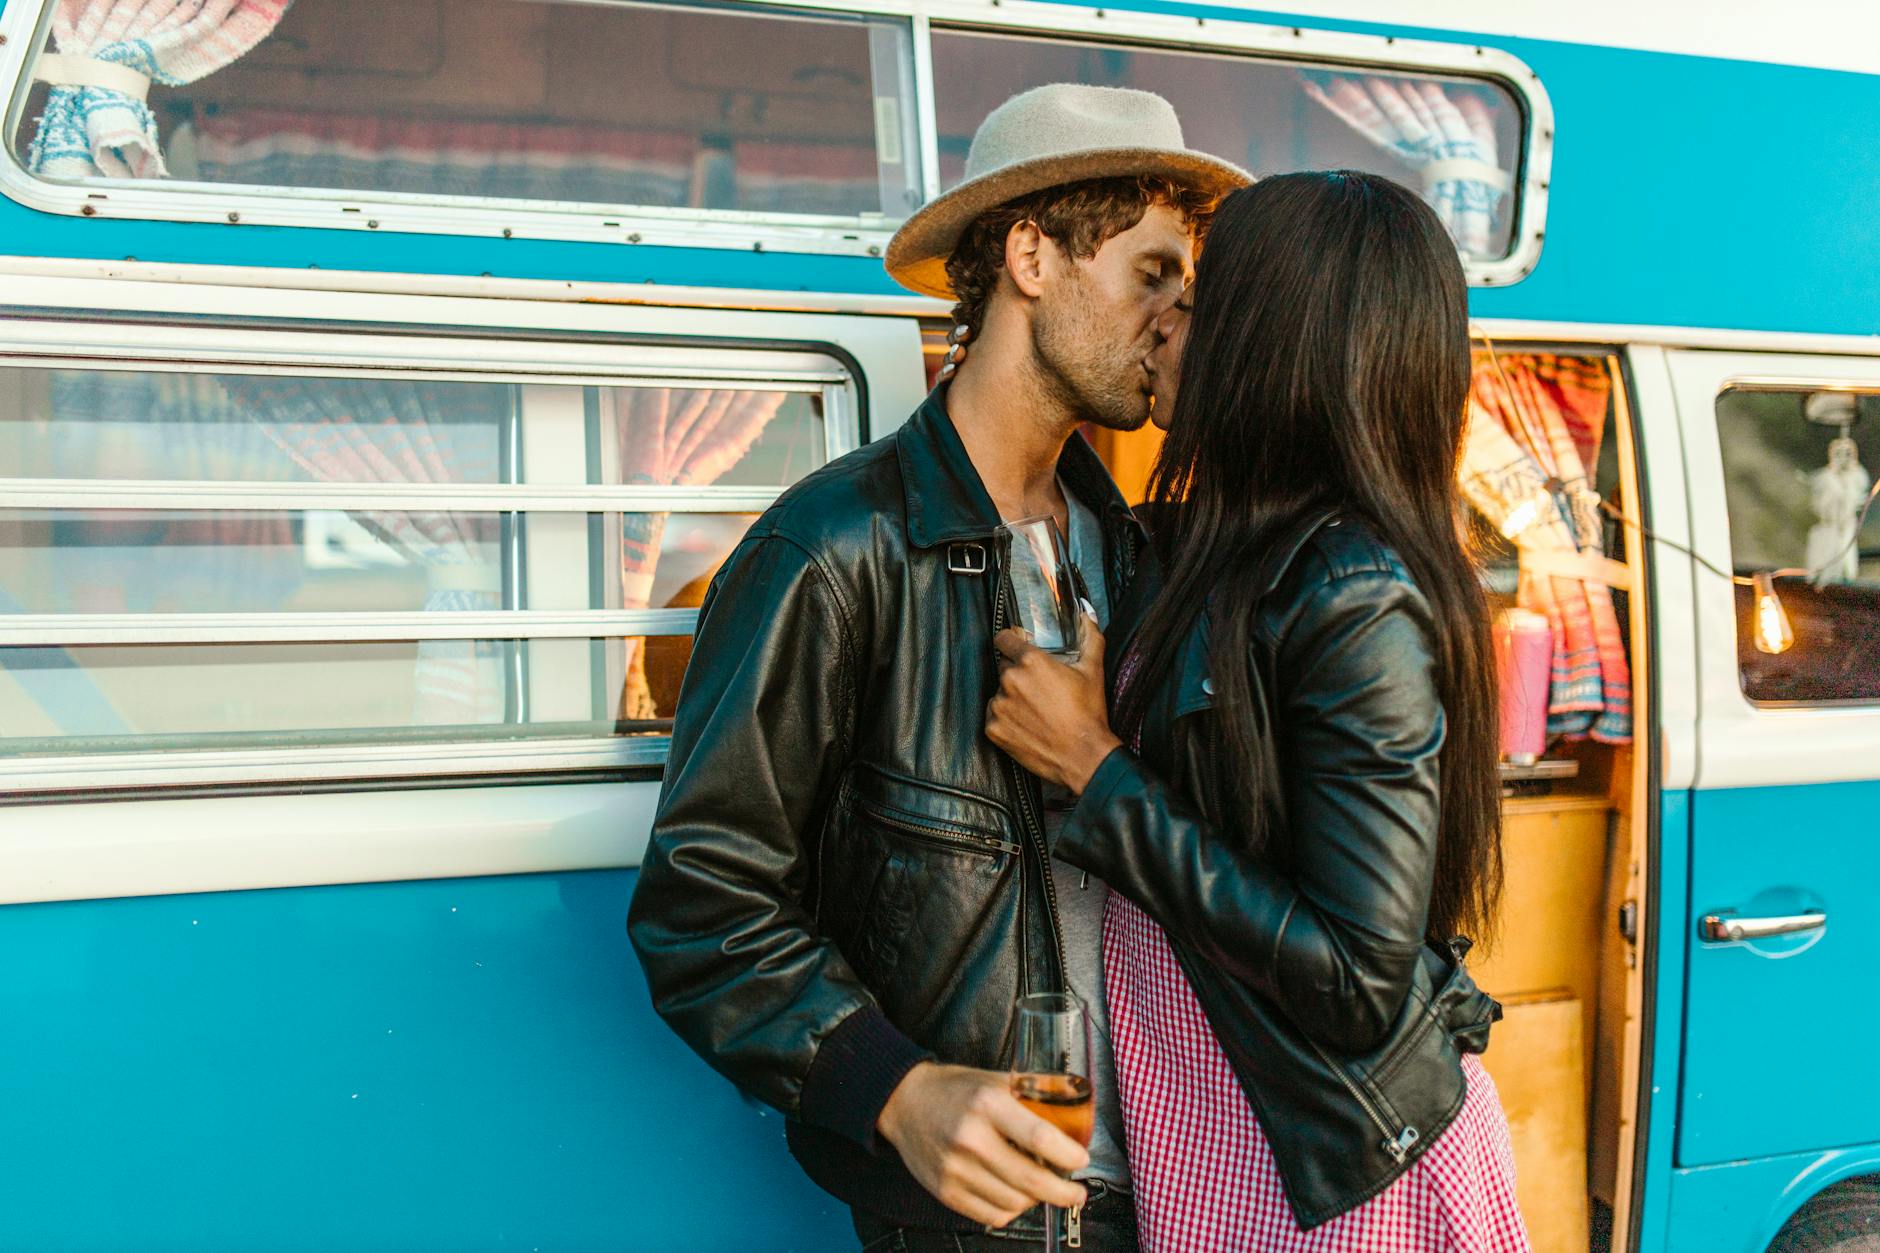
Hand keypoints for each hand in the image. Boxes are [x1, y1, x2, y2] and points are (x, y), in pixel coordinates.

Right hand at [876, 1062, 1088, 1225]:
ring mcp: (955, 1169)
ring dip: (1035, 1199)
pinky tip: (1013, 1194)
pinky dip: (1011, 1209)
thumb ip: (1035, 1092)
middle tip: (1076, 1193)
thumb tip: (1076, 1102)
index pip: (1039, 1137)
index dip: (1067, 1155)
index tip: (1080, 1160)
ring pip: (1014, 1202)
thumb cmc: (954, 1090)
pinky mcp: (946, 1191)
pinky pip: (992, 1215)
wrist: (903, 1102)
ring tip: (1039, 1186)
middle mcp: (970, 1138)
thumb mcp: (996, 1079)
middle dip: (1063, 1192)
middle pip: (1030, 1179)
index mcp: (987, 1104)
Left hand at [986, 614, 1120, 792]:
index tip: (1016, 646)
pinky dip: (1007, 719)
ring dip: (1012, 698)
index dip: (1011, 641)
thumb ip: (1090, 637)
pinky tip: (1028, 725)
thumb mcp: (1093, 670)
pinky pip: (995, 716)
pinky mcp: (994, 729)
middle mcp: (1010, 680)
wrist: (1083, 756)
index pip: (1004, 638)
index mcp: (1031, 662)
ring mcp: (999, 706)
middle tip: (1039, 688)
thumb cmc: (1088, 713)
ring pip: (1000, 693)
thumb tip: (1087, 615)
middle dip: (1018, 674)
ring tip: (1037, 710)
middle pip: (1004, 667)